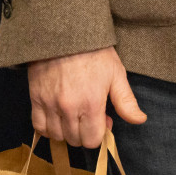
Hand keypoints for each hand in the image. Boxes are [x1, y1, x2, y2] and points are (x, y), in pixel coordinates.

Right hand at [27, 47, 145, 147]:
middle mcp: (68, 108)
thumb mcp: (116, 74)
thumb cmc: (95, 53)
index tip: (103, 119)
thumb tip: (139, 120)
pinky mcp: (35, 99)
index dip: (100, 133)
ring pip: (56, 136)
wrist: (66, 34)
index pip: (92, 140)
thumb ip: (126, 102)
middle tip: (89, 115)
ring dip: (67, 131)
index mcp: (91, 103)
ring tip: (74, 115)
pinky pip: (38, 127)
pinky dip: (48, 128)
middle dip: (85, 132)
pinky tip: (57, 118)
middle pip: (75, 140)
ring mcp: (50, 105)